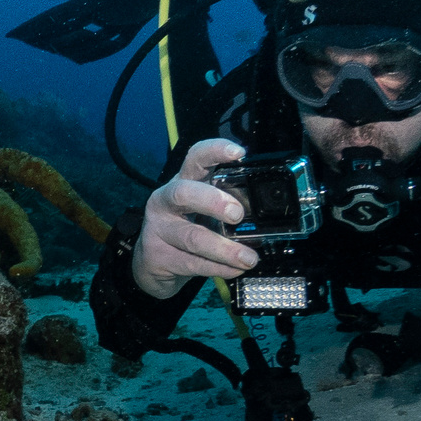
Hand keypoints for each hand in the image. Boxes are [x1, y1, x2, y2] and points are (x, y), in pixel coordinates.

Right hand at [132, 138, 260, 299]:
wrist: (152, 264)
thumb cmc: (186, 229)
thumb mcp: (203, 210)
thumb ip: (227, 204)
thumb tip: (268, 213)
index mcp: (183, 181)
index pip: (195, 157)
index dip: (215, 151)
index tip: (239, 153)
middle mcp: (165, 201)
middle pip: (184, 193)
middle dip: (213, 201)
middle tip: (238, 214)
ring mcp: (157, 229)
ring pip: (192, 237)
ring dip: (225, 249)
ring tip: (249, 258)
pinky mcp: (156, 257)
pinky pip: (192, 263)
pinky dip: (218, 268)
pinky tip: (235, 270)